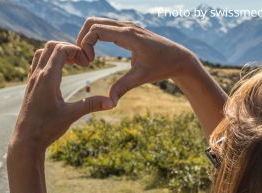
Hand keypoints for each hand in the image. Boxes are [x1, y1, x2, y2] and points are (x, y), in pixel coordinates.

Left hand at [9, 41, 114, 154]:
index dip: (76, 50)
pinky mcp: (30, 86)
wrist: (26, 140)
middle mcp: (38, 75)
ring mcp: (32, 80)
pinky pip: (37, 63)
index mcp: (48, 78)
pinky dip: (49, 60)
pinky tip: (60, 73)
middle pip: (50, 46)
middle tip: (81, 62)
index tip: (87, 63)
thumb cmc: (47, 128)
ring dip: (57, 53)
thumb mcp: (71, 115)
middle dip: (68, 48)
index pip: (60, 49)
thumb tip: (112, 102)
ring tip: (72, 64)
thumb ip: (91, 105)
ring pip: (42, 53)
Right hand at [77, 17, 198, 103]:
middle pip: (93, 22)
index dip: (86, 44)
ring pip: (98, 22)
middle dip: (82, 38)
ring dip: (88, 37)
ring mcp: (128, 26)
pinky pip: (106, 27)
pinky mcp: (128, 30)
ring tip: (88, 57)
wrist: (179, 58)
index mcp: (129, 35)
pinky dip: (95, 36)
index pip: (96, 30)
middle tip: (83, 58)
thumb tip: (109, 102)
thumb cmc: (162, 67)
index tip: (89, 62)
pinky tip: (95, 53)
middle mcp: (127, 26)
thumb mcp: (141, 77)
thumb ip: (123, 87)